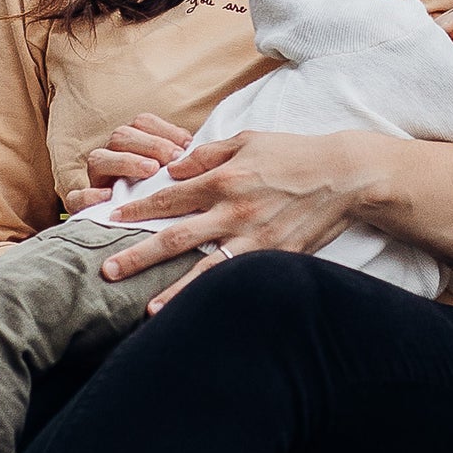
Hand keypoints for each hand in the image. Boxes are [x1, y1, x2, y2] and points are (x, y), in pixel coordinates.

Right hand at [77, 111, 194, 206]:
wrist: (140, 240)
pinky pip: (75, 196)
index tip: (187, 146)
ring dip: (125, 162)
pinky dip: (88, 196)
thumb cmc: (168, 202)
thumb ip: (186, 161)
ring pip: (97, 158)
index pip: (142, 123)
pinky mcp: (84, 205)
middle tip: (173, 159)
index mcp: (134, 145)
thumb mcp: (179, 177)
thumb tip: (204, 151)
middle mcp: (112, 157)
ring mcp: (96, 180)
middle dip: (149, 144)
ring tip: (150, 171)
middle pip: (121, 135)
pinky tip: (108, 196)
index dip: (163, 131)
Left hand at [96, 127, 373, 301]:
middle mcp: (233, 212)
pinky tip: (199, 311)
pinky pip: (238, 279)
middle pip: (175, 238)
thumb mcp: (248, 140)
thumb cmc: (294, 154)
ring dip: (173, 290)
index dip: (136, 210)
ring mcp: (255, 239)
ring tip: (146, 309)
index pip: (168, 198)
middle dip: (138, 256)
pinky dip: (216, 295)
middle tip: (108, 271)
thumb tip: (174, 169)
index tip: (110, 220)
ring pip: (204, 269)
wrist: (344, 175)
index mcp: (223, 179)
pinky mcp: (276, 256)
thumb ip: (208, 154)